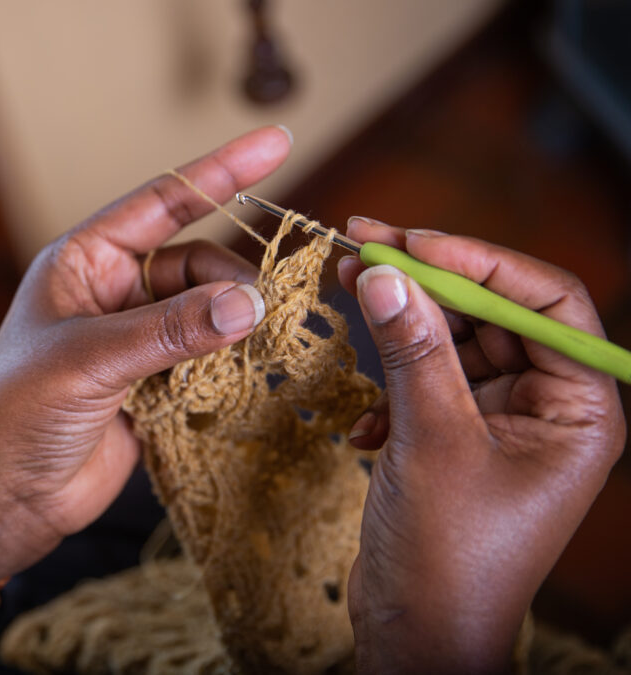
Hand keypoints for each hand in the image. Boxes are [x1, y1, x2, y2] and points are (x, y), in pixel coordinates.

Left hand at [0, 127, 292, 578]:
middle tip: (264, 309)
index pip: (161, 204)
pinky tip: (249, 371)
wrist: (0, 499)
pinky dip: (231, 361)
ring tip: (260, 343)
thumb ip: (169, 330)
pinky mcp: (153, 386)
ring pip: (207, 311)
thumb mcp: (87, 361)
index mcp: (84, 263)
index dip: (219, 172)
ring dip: (237, 323)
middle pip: (196, 261)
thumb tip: (248, 304)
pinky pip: (207, 358)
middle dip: (234, 276)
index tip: (277, 143)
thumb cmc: (14, 415)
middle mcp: (112, 293)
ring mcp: (134, 340)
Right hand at [338, 219, 625, 672]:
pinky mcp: (456, 439)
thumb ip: (412, 349)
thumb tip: (382, 271)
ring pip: (450, 344)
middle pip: (492, 313)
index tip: (409, 240)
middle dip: (426, 282)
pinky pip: (424, 382)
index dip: (478, 261)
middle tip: (360, 244)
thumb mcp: (431, 439)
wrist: (417, 636)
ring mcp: (500, 423)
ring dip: (398, 330)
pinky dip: (389, 389)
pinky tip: (364, 422)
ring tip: (344, 293)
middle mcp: (547, 408)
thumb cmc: (451, 556)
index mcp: (579, 407)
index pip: (543, 300)